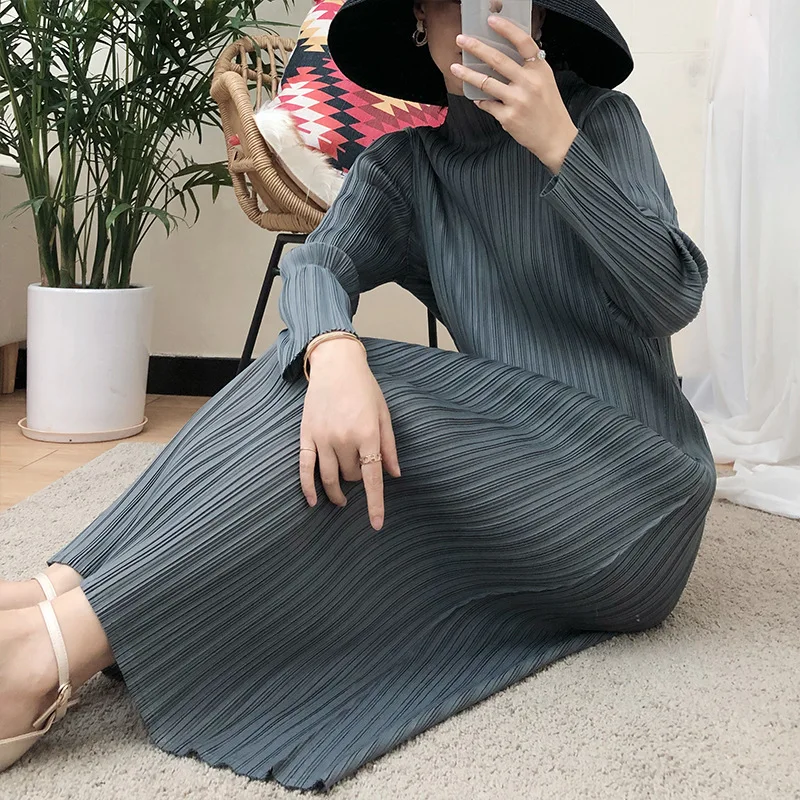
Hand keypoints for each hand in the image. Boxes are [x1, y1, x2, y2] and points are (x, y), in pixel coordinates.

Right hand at [299, 338, 400, 530]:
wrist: (335, 364)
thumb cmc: (364, 388)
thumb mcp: (383, 414)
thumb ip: (389, 446)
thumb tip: (395, 474)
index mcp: (367, 434)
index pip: (372, 478)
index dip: (375, 504)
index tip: (376, 525)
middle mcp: (343, 439)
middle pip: (351, 477)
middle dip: (358, 478)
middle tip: (361, 468)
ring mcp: (322, 438)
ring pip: (329, 478)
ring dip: (336, 492)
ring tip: (341, 499)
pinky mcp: (305, 435)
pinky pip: (304, 468)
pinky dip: (307, 487)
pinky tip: (312, 500)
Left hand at [451, 17, 578, 173]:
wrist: (556, 138)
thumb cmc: (549, 109)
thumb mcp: (545, 82)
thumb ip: (528, 69)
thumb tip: (504, 56)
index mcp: (539, 70)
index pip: (523, 42)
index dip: (507, 29)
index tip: (491, 21)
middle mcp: (528, 83)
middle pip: (498, 59)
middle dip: (476, 47)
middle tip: (462, 40)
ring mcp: (517, 100)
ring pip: (486, 82)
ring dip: (467, 74)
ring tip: (455, 68)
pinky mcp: (508, 117)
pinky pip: (488, 104)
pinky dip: (481, 101)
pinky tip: (477, 98)